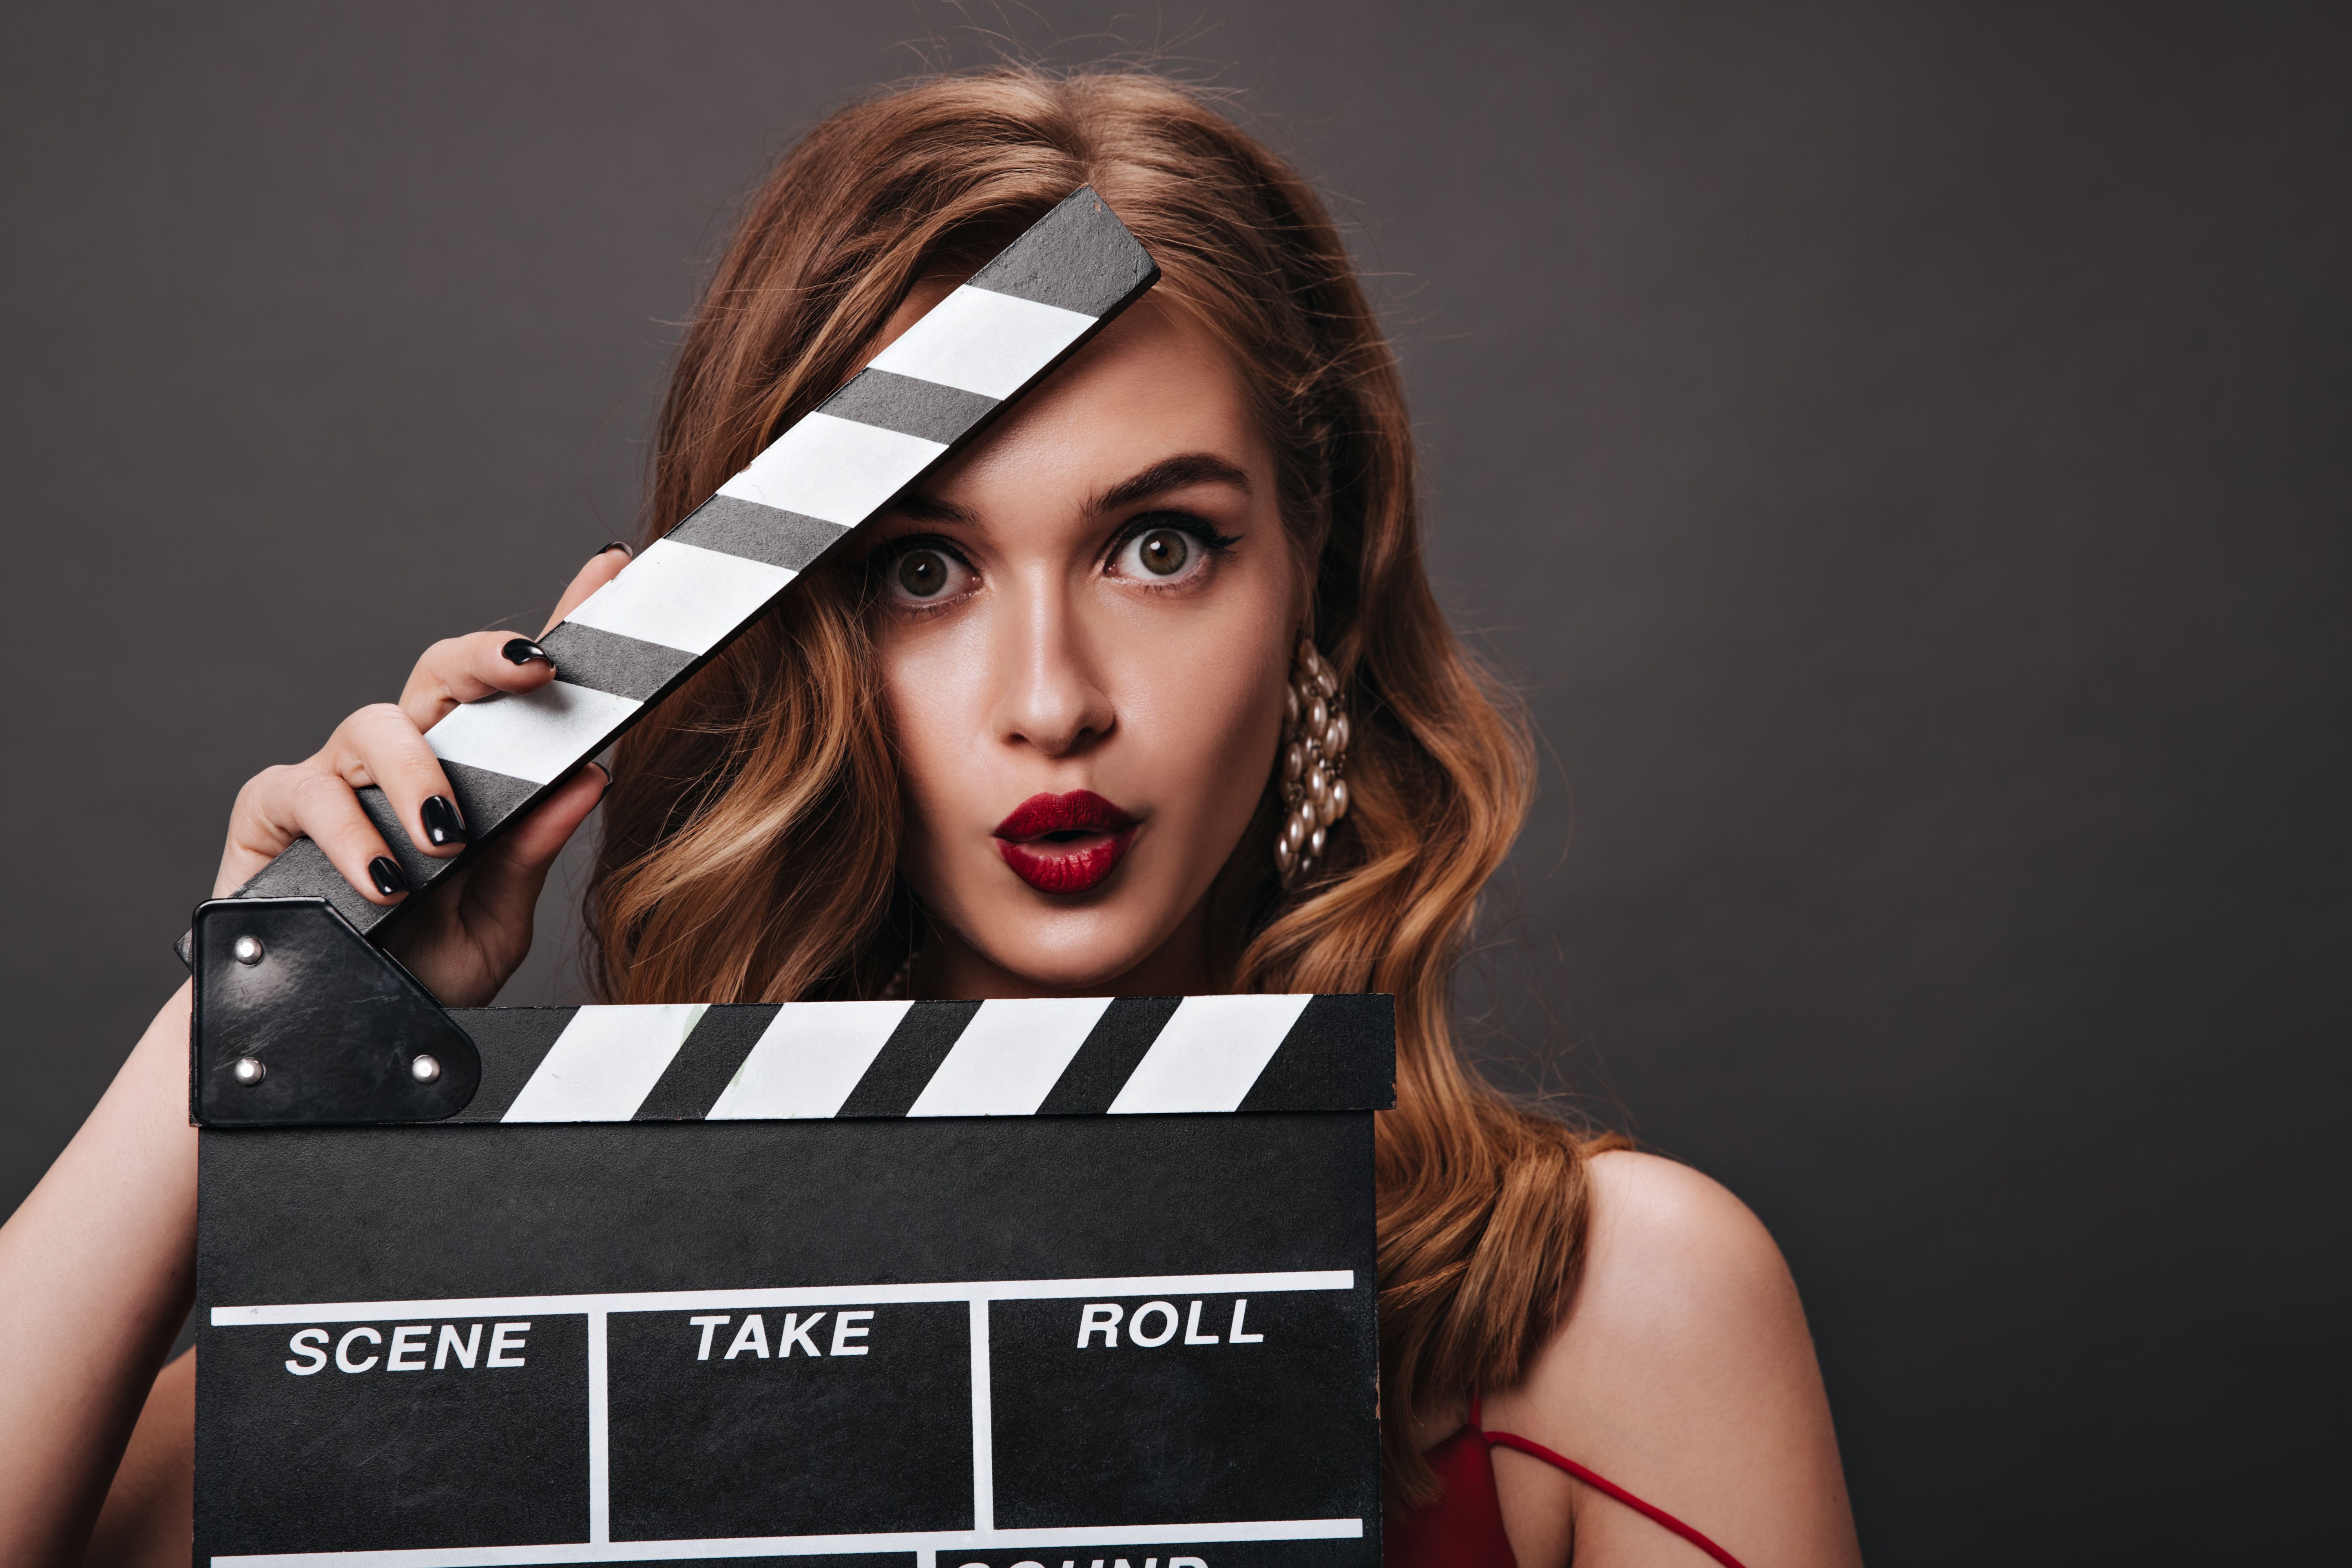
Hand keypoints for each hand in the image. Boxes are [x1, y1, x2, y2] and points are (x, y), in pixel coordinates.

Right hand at [213, 544, 632, 1004]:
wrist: (344, 1032)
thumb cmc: (425, 968)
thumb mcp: (496, 922)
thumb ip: (533, 854)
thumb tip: (593, 779)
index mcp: (471, 773)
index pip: (517, 688)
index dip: (561, 623)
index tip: (611, 570)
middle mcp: (406, 758)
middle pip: (443, 673)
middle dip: (488, 657)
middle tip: (535, 669)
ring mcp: (338, 777)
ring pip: (377, 725)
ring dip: (419, 776)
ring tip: (445, 839)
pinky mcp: (273, 811)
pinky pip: (310, 792)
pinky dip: (352, 834)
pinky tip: (383, 877)